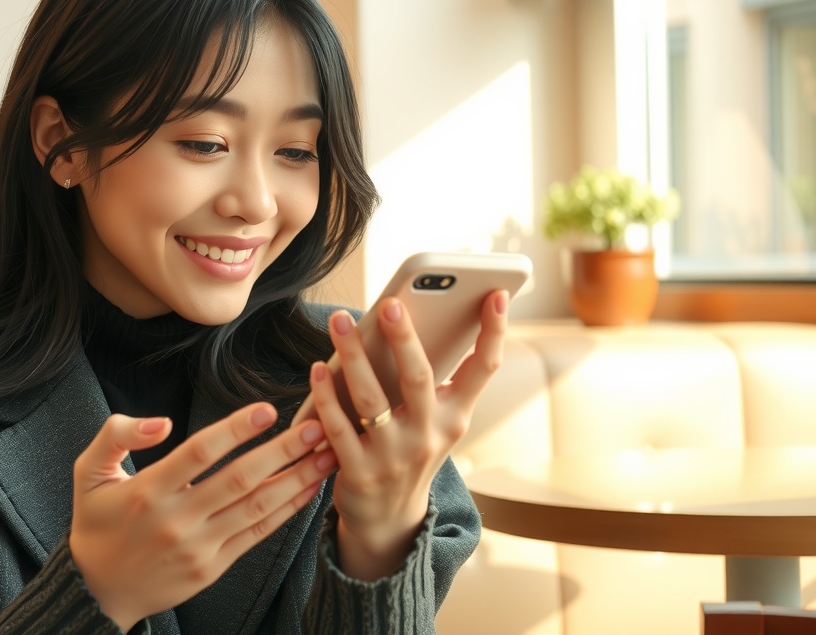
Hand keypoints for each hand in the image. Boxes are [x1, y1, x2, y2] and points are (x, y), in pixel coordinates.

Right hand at [69, 404, 336, 629]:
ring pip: (256, 508)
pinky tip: (308, 489)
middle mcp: (176, 520)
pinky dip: (286, 511)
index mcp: (147, 492)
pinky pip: (256, 534)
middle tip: (316, 428)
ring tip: (326, 456)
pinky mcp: (213, 567)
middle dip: (282, 452)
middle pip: (238, 480)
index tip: (266, 409)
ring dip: (296, 480)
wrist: (99, 589)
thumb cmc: (97, 522)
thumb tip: (163, 423)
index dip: (235, 430)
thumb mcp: (88, 471)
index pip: (199, 454)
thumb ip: (116, 434)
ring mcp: (198, 547)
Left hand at [310, 290, 507, 580]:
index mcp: (456, 417)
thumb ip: (431, 380)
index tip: (498, 294)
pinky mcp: (359, 473)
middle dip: (405, 337)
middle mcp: (430, 436)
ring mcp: (395, 457)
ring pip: (370, 397)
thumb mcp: (435, 423)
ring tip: (338, 321)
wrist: (390, 521)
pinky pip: (339, 426)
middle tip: (391, 302)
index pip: (483, 370)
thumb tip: (411, 317)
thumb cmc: (411, 451)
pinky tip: (316, 370)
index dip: (494, 333)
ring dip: (353, 355)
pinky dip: (326, 396)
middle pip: (419, 377)